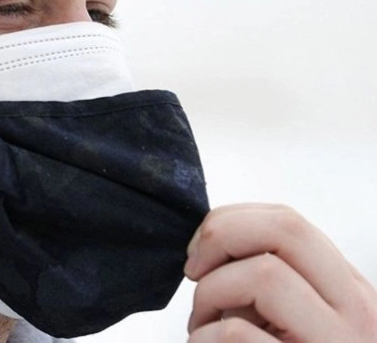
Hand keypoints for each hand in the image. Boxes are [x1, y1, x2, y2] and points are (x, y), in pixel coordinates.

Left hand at [185, 203, 376, 341]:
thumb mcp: (288, 317)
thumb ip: (268, 278)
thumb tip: (209, 242)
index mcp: (349, 291)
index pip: (290, 222)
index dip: (231, 221)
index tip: (200, 249)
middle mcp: (357, 313)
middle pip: (287, 229)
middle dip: (221, 236)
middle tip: (194, 270)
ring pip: (264, 274)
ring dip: (209, 294)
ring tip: (203, 324)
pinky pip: (237, 333)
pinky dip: (202, 338)